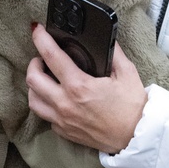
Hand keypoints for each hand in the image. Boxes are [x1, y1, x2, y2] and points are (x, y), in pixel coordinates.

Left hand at [26, 25, 145, 153]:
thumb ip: (113, 52)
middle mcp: (65, 103)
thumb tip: (105, 38)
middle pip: (32, 79)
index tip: (37, 30)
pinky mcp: (64, 132)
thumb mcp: (127, 73)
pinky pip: (45, 116)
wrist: (136, 137)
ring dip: (35, 86)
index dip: (40, 39)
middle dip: (33, 63)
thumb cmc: (132, 107)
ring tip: (45, 78)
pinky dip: (46, 104)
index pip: (51, 56)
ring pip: (33, 100)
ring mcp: (62, 119)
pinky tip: (56, 98)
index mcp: (79, 86)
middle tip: (42, 58)